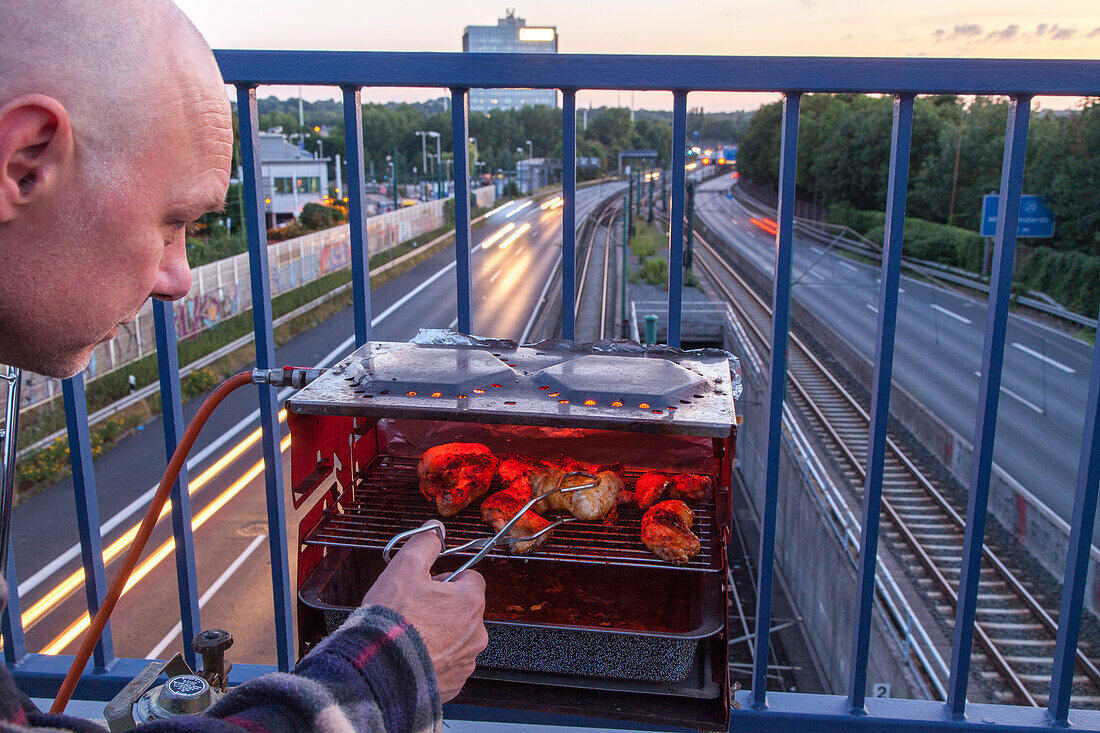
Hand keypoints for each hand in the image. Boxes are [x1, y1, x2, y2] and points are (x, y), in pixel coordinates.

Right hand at [362, 527, 487, 701]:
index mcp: (471, 602)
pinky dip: (432, 658)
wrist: (378, 671)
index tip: (427, 586)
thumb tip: (436, 530)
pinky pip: (446, 664)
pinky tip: (411, 655)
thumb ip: (425, 543)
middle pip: (463, 609)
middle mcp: (477, 634)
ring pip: (455, 637)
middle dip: (442, 607)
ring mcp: (465, 662)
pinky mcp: (453, 684)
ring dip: (437, 634)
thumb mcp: (404, 568)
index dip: (446, 579)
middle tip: (413, 610)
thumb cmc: (393, 621)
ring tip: (409, 634)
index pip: (470, 579)